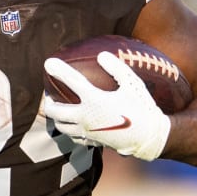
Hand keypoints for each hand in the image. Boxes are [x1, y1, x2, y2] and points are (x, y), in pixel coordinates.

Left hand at [40, 51, 170, 160]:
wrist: (148, 137)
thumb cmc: (142, 107)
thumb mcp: (132, 84)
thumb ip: (117, 68)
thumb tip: (102, 55)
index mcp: (95, 100)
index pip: (72, 81)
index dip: (59, 70)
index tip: (48, 62)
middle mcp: (85, 117)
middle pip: (55, 111)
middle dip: (48, 102)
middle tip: (48, 96)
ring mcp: (86, 131)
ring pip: (61, 126)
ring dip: (56, 118)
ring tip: (57, 110)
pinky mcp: (91, 141)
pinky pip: (72, 137)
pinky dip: (69, 130)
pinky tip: (72, 125)